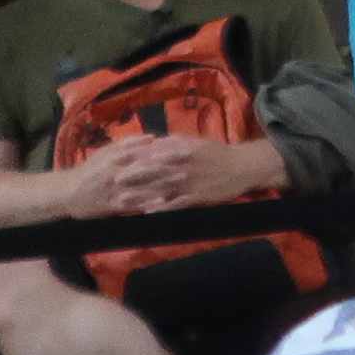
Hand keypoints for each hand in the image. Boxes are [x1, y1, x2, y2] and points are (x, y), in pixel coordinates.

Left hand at [97, 136, 216, 214]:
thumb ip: (174, 142)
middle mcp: (184, 164)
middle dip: (131, 178)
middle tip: (111, 183)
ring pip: (161, 189)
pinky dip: (162, 208)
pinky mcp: (198, 195)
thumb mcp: (196, 142)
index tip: (116, 164)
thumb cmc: (217, 154)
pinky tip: (149, 213)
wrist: (243, 167)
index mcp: (182, 149)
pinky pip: (177, 203)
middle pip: (153, 171)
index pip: (153, 153)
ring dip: (140, 196)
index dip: (134, 159)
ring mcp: (190, 181)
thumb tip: (153, 142)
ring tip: (122, 202)